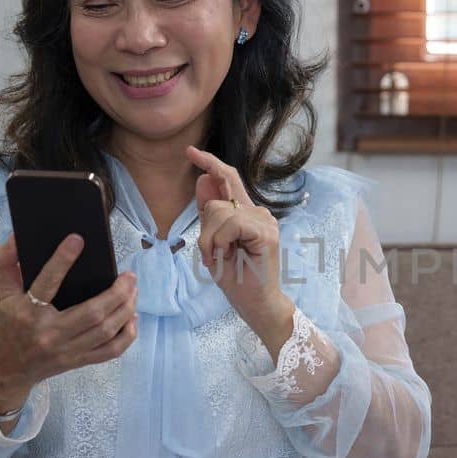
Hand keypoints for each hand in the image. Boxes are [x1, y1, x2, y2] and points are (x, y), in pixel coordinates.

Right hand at [0, 232, 138, 406]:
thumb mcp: (3, 294)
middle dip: (117, 292)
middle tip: (129, 275)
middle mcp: (50, 333)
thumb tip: (17, 236)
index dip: (62, 260)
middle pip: (92, 313)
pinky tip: (132, 317)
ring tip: (133, 291)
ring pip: (106, 331)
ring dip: (126, 309)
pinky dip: (127, 335)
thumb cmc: (8, 325)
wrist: (8, 368)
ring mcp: (67, 350)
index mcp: (28, 312)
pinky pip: (111, 351)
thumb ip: (6, 263)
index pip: (46, 284)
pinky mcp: (78, 361)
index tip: (78, 240)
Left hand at [187, 144, 294, 350]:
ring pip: (219, 212)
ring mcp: (265, 221)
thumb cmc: (238, 279)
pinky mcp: (266, 232)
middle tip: (213, 257)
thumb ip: (210, 215)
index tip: (190, 152)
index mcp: (247, 214)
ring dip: (211, 240)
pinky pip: (229, 224)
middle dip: (204, 230)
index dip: (210, 163)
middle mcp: (259, 213)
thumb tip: (202, 181)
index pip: (228, 180)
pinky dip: (220, 242)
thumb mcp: (214, 244)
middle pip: (216, 202)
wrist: (257, 305)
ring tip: (222, 260)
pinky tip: (228, 257)